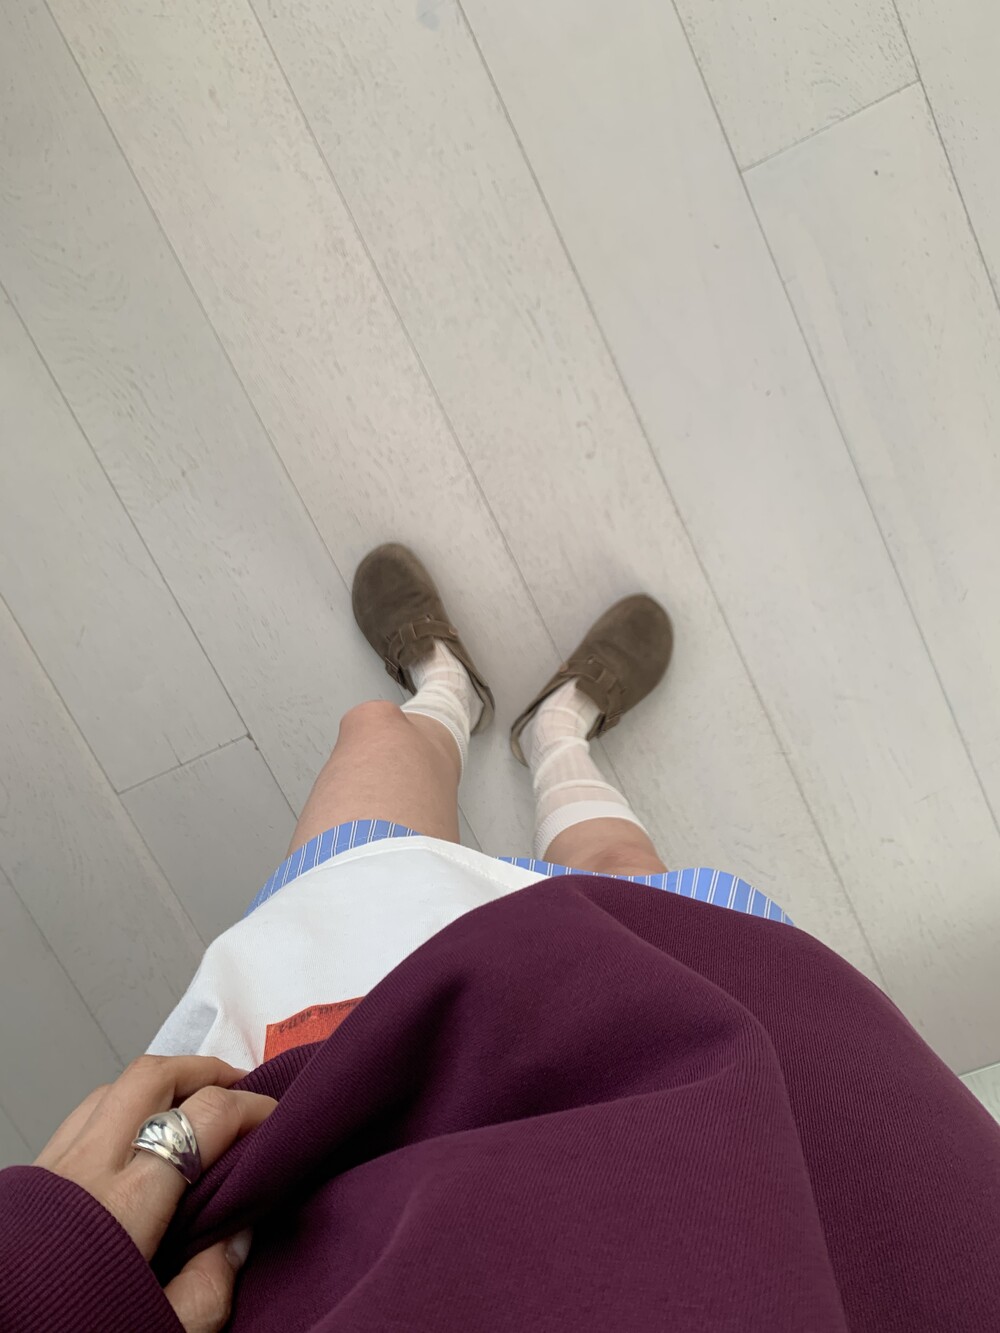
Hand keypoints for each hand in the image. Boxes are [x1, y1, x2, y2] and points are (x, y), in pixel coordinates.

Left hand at [34, 1055, 275, 1332]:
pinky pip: (81, 1118)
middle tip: (237, 1085)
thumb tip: (237, 1239)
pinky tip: (135, 1138)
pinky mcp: (30, 1182)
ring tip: (189, 1104)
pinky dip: (120, 1109)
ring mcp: (53, 1168)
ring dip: (160, 1085)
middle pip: (154, 1077)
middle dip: (204, 1069)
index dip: (252, 1105)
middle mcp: (88, 1169)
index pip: (206, 1116)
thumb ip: (208, 1289)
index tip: (275, 1117)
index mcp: (127, 1203)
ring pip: (112, 1089)